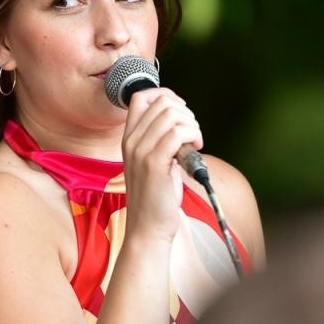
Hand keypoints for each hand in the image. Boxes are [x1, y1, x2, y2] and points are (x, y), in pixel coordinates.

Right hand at [120, 87, 202, 242]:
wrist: (148, 227)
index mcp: (129, 139)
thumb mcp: (153, 162)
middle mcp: (131, 142)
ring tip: (194, 143)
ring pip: (171, 115)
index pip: (141, 96)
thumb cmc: (155, 198)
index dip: (166, 96)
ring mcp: (140, 152)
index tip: (181, 114)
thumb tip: (182, 121)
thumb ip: (161, 140)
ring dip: (191, 124)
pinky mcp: (154, 163)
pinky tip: (195, 149)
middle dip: (185, 112)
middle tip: (192, 134)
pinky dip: (193, 135)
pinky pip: (177, 133)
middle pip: (161, 102)